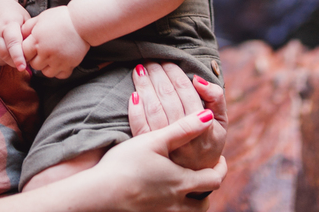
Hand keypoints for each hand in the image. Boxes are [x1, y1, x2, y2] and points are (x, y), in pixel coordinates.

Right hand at [0, 0, 29, 71]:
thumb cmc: (12, 13)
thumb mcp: (24, 17)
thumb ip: (29, 33)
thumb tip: (36, 51)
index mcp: (9, 23)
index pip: (13, 42)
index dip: (18, 56)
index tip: (23, 67)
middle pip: (4, 53)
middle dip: (14, 62)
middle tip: (24, 64)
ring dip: (9, 61)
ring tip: (18, 57)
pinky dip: (3, 60)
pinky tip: (9, 53)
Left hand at [20, 6, 89, 78]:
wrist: (83, 22)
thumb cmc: (61, 17)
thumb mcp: (41, 17)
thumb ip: (28, 27)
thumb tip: (20, 34)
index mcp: (37, 40)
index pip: (24, 53)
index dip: (26, 51)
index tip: (31, 48)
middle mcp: (46, 52)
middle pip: (34, 65)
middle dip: (36, 59)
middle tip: (42, 52)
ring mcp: (58, 60)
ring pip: (46, 73)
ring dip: (46, 67)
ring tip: (51, 58)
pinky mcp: (69, 65)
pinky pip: (60, 75)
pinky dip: (59, 71)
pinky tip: (60, 62)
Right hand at [89, 109, 225, 211]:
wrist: (99, 195)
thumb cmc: (124, 164)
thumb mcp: (154, 141)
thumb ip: (182, 129)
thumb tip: (208, 116)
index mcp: (182, 181)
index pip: (214, 179)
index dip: (220, 168)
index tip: (219, 159)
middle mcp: (177, 203)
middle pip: (204, 203)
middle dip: (208, 190)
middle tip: (205, 176)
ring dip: (193, 203)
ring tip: (187, 190)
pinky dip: (174, 209)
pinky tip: (164, 199)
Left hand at [129, 62, 226, 171]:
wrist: (195, 176)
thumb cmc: (208, 141)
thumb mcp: (221, 122)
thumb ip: (216, 98)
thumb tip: (198, 79)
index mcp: (203, 126)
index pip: (187, 93)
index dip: (176, 75)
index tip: (168, 61)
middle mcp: (184, 136)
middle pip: (168, 98)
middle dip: (158, 75)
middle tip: (151, 60)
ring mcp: (166, 145)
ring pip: (153, 109)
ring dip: (145, 87)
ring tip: (140, 70)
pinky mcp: (151, 151)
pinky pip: (140, 127)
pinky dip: (135, 110)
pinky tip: (132, 94)